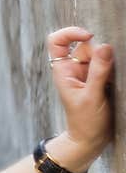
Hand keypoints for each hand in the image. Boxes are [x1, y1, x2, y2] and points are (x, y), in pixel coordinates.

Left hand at [46, 26, 114, 159]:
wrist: (91, 140)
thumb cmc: (85, 121)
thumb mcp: (92, 96)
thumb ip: (99, 71)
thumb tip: (105, 46)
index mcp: (63, 70)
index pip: (57, 41)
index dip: (70, 33)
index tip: (89, 36)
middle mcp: (74, 68)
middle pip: (86, 46)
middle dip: (100, 54)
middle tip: (106, 73)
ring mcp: (88, 73)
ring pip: (101, 55)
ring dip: (110, 64)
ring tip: (110, 84)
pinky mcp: (101, 79)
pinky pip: (109, 66)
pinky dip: (115, 70)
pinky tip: (115, 86)